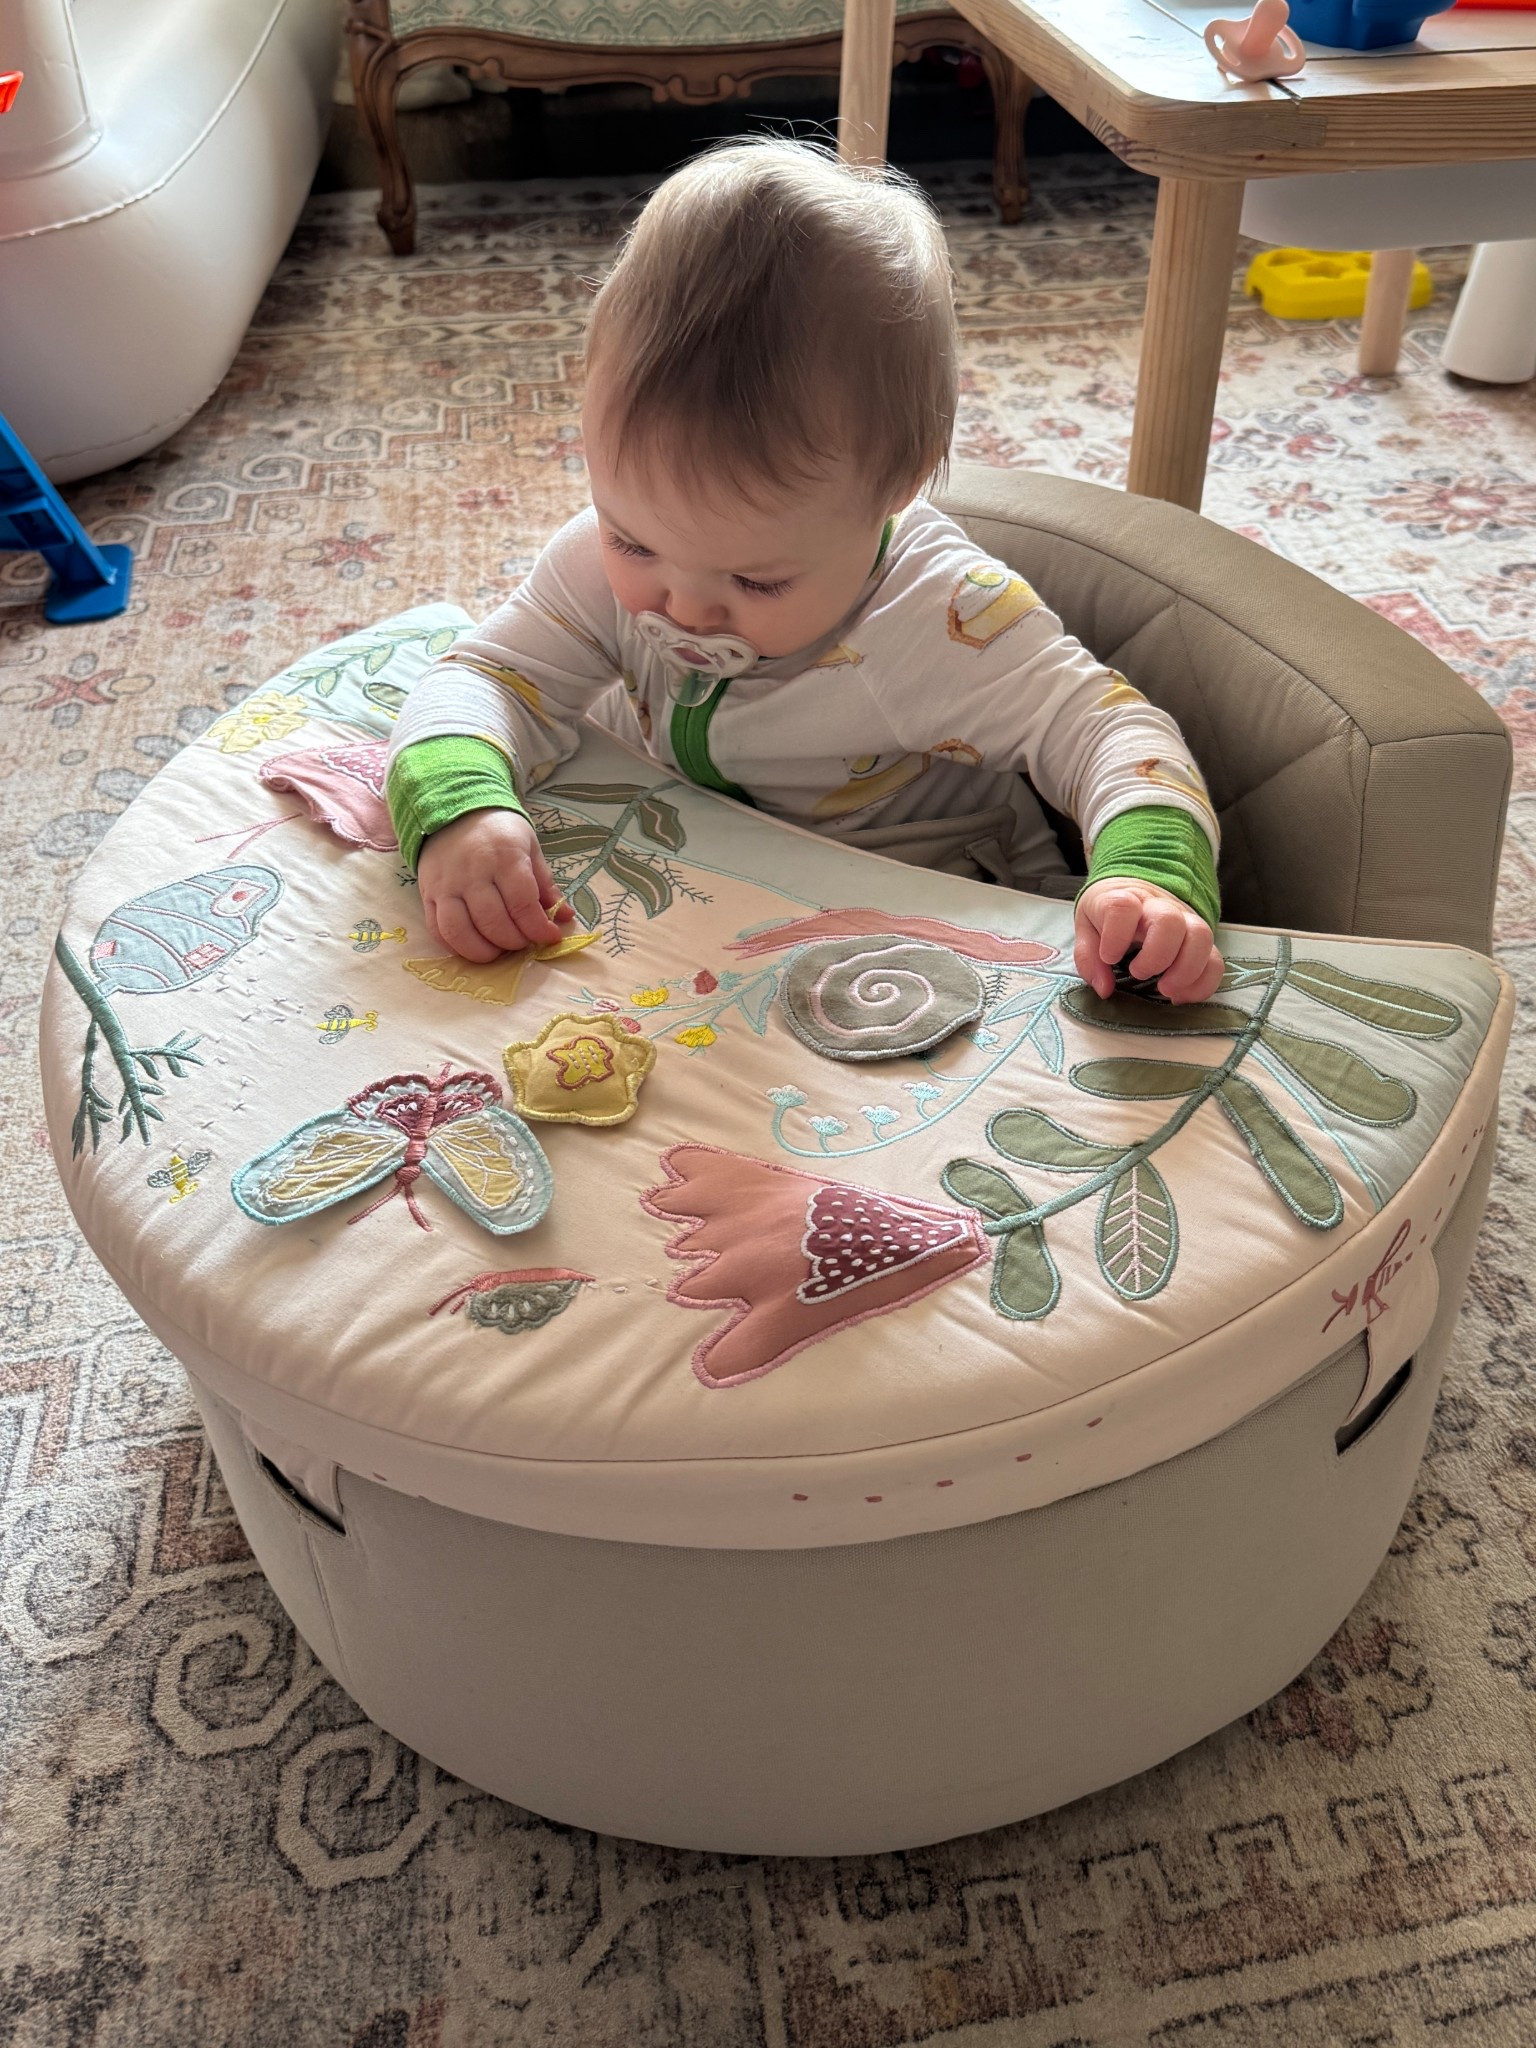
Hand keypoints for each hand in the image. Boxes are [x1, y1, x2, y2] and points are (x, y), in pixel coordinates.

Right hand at [417, 808, 573, 961]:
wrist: (455, 814)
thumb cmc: (499, 833)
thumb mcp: (530, 849)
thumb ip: (546, 885)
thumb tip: (566, 917)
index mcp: (505, 858)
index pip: (522, 904)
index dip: (538, 928)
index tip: (550, 936)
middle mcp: (473, 873)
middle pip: (493, 922)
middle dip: (515, 941)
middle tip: (524, 941)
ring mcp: (447, 885)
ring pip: (461, 931)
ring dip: (484, 951)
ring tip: (499, 950)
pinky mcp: (428, 894)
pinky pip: (437, 930)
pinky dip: (456, 947)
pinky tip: (473, 947)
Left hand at [1074, 878, 1223, 1005]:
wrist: (1135, 894)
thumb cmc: (1108, 916)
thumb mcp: (1087, 929)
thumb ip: (1088, 957)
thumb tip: (1104, 988)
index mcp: (1125, 900)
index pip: (1123, 908)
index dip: (1116, 935)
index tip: (1109, 957)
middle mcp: (1159, 907)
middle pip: (1171, 921)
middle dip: (1157, 956)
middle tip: (1139, 974)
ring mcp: (1185, 922)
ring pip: (1202, 936)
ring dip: (1186, 971)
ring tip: (1164, 990)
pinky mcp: (1200, 942)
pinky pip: (1216, 961)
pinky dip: (1202, 985)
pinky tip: (1180, 997)